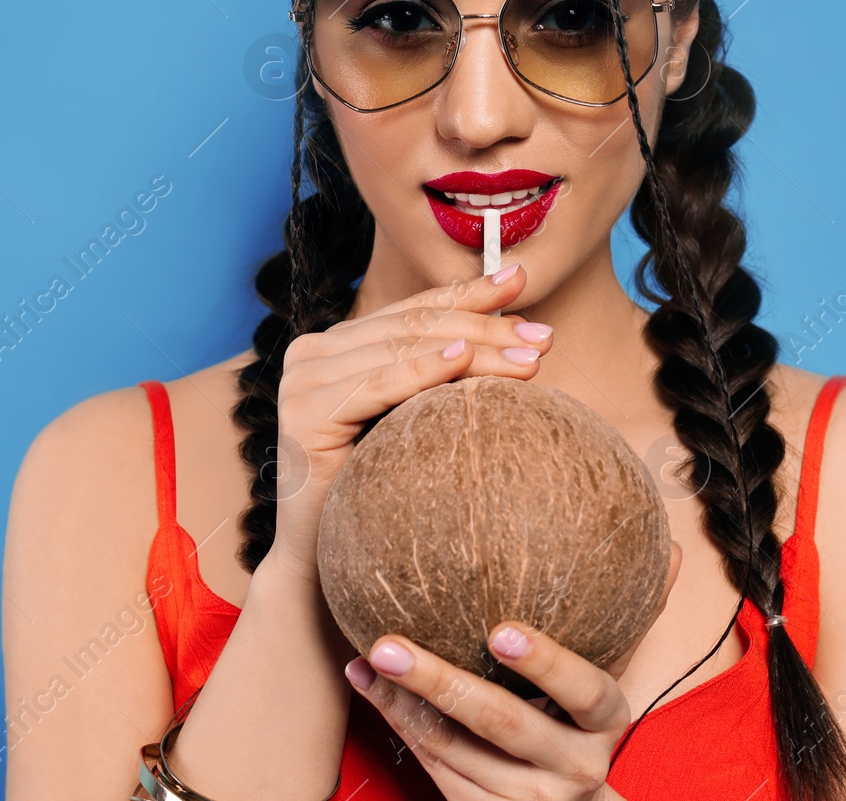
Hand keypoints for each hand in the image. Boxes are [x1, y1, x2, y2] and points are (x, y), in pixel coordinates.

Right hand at [267, 265, 552, 575]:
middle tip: (544, 335)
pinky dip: (420, 371)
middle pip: (414, 328)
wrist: (331, 563)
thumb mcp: (420, 418)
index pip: (416, 312)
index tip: (522, 282)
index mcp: (340, 345)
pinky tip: (460, 361)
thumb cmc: (384, 493)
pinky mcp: (301, 415)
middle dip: (485, 327)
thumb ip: (449, 373)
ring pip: (403, 351)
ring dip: (473, 349)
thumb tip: (526, 333)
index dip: (471, 295)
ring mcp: (301, 380)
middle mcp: (314, 353)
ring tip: (528, 358)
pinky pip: (375, 386)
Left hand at [344, 541, 681, 799]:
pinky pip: (436, 770)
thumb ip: (635, 617)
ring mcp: (530, 800)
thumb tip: (672, 547)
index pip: (584, 690)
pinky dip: (399, 726)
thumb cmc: (583, 726)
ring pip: (455, 750)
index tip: (500, 629)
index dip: (546, 662)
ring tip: (367, 656)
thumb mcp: (609, 681)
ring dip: (402, 703)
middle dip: (439, 681)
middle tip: (389, 643)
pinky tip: (369, 685)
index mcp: (606, 722)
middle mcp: (573, 767)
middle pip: (501, 724)